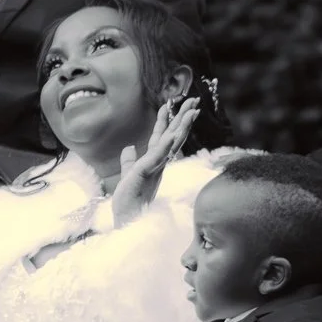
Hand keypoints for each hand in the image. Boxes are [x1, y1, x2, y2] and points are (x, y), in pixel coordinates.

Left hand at [110, 98, 201, 226]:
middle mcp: (158, 163)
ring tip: (192, 110)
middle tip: (194, 99)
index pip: (162, 136)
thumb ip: (129, 161)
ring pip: (172, 143)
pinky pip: (159, 156)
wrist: (127, 221)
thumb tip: (129, 147)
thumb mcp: (127, 175)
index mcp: (153, 161)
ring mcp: (155, 167)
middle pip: (173, 135)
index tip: (170, 103)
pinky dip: (166, 145)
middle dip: (183, 117)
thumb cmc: (129, 202)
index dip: (166, 119)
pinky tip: (171, 133)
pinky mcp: (147, 173)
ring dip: (182, 126)